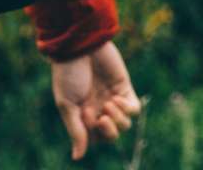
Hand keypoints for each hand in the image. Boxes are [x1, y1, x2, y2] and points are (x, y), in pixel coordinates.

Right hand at [51, 40, 140, 160]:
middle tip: (100, 115)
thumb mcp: (67, 104)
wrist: (79, 46)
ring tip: (109, 103)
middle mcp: (98, 107)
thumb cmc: (68, 74)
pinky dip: (128, 109)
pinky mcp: (124, 87)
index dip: (95, 134)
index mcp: (82, 112)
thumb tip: (77, 157)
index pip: (95, 138)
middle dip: (109, 130)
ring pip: (125, 124)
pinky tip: (118, 99)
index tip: (87, 119)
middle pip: (113, 135)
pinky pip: (134, 109)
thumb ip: (76, 131)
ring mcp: (112, 98)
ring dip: (118, 119)